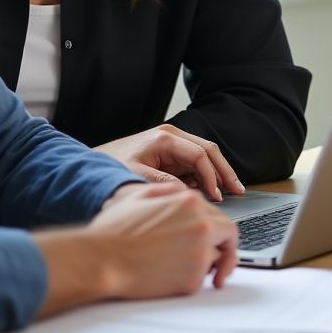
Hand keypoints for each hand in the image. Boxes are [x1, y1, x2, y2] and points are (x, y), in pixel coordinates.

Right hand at [88, 186, 238, 296]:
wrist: (102, 260)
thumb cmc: (115, 230)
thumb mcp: (142, 195)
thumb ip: (170, 191)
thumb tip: (184, 194)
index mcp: (190, 203)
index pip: (219, 213)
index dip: (217, 226)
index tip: (215, 236)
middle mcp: (201, 226)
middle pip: (230, 235)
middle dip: (227, 246)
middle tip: (221, 258)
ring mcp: (200, 254)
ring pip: (219, 257)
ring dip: (211, 262)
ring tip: (193, 266)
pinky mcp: (192, 280)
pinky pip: (203, 278)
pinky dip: (194, 278)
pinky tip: (175, 275)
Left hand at [95, 124, 244, 201]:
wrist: (93, 164)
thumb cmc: (111, 167)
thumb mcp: (136, 176)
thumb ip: (163, 183)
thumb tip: (188, 193)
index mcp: (165, 138)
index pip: (199, 154)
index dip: (211, 176)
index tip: (216, 196)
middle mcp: (172, 137)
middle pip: (209, 150)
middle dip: (224, 171)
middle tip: (238, 190)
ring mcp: (172, 144)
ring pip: (205, 157)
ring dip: (218, 174)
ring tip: (231, 192)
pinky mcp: (170, 154)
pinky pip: (194, 164)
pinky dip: (204, 177)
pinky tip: (210, 193)